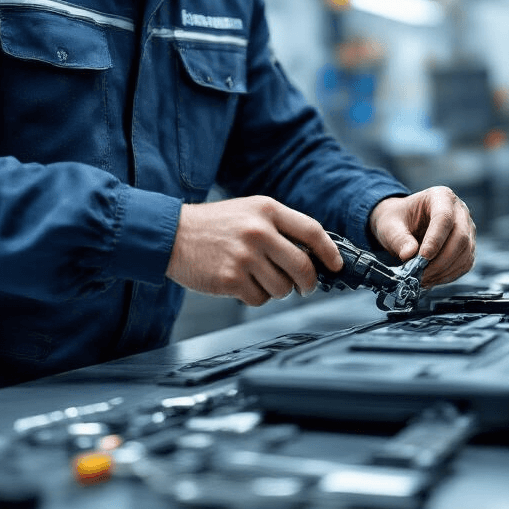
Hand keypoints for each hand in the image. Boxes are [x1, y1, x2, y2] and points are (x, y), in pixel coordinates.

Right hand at [165, 196, 343, 306]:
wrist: (172, 234)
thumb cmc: (214, 224)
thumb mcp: (250, 211)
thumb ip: (280, 227)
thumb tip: (314, 254)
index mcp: (267, 210)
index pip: (312, 231)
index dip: (330, 251)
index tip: (336, 265)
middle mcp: (259, 231)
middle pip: (303, 266)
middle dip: (309, 283)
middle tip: (305, 287)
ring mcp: (245, 256)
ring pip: (283, 287)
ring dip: (277, 289)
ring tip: (258, 277)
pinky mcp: (231, 278)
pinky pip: (260, 298)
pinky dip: (255, 296)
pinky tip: (241, 282)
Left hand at [368, 187, 475, 287]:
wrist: (403, 223)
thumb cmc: (397, 219)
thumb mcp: (390, 225)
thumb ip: (398, 238)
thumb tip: (409, 254)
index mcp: (441, 196)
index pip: (444, 218)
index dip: (435, 240)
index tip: (422, 258)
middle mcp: (459, 211)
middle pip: (460, 237)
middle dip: (441, 260)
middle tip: (421, 275)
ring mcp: (467, 229)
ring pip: (465, 253)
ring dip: (444, 271)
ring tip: (423, 279)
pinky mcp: (468, 246)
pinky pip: (465, 264)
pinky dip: (449, 275)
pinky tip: (432, 279)